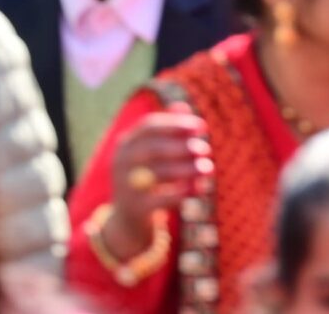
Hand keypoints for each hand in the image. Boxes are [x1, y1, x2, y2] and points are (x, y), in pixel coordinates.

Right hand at [102, 111, 211, 257]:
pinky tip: (200, 188)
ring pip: (159, 173)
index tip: (200, 126)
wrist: (127, 222)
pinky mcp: (134, 209)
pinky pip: (161, 199)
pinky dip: (183, 192)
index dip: (175, 123)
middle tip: (206, 148)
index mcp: (125, 144)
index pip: (148, 126)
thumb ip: (168, 130)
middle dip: (182, 147)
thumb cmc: (147, 179)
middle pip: (153, 149)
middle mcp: (120, 163)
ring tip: (208, 168)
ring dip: (187, 169)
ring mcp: (125, 187)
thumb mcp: (153, 155)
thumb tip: (183, 105)